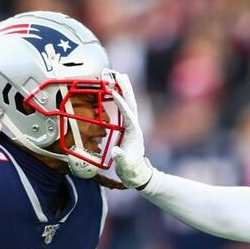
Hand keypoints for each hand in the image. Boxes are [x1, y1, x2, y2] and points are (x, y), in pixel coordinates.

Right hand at [110, 72, 153, 189]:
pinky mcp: (128, 128)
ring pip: (130, 105)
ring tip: (120, 77)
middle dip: (126, 89)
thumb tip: (116, 152)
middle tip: (120, 74)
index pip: (127, 114)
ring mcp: (132, 127)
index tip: (113, 91)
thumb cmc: (130, 170)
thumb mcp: (125, 165)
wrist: (136, 174)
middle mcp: (135, 127)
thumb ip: (121, 159)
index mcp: (134, 133)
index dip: (121, 103)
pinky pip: (125, 110)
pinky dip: (122, 100)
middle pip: (131, 104)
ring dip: (125, 91)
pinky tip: (117, 93)